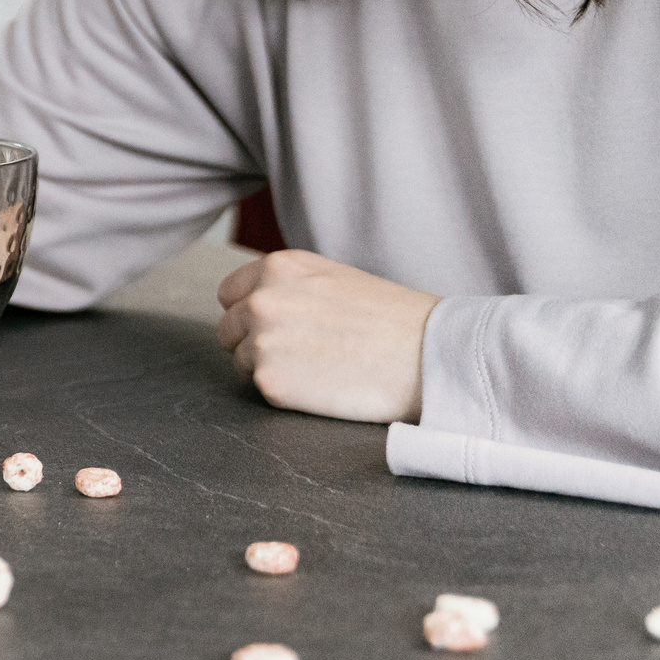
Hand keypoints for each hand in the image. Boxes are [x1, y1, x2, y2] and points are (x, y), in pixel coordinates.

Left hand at [215, 249, 437, 423]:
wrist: (430, 356)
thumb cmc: (392, 319)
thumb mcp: (332, 278)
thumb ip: (289, 286)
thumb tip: (256, 303)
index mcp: (277, 268)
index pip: (230, 294)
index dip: (249, 313)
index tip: (276, 327)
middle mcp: (261, 299)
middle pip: (229, 328)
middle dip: (254, 341)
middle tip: (301, 354)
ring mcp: (261, 340)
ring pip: (241, 359)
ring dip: (269, 367)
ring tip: (317, 369)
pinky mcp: (269, 381)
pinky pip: (259, 388)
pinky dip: (283, 392)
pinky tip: (320, 386)